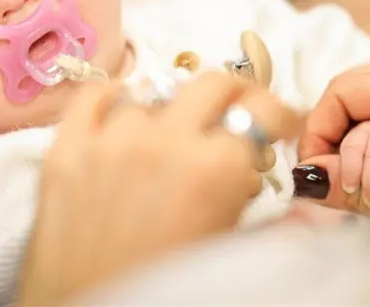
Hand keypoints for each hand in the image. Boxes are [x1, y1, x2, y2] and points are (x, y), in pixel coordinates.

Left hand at [17, 73, 293, 306]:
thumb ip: (270, 222)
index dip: (280, 112)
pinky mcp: (64, 151)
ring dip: (173, 108)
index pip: (261, 109)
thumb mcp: (228, 255)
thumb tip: (304, 204)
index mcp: (216, 170)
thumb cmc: (165, 295)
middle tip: (236, 114)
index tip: (280, 122)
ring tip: (174, 134)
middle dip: (234, 94)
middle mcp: (163, 142)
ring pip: (152, 91)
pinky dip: (113, 95)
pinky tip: (124, 107)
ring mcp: (109, 142)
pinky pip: (93, 95)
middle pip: (210, 83)